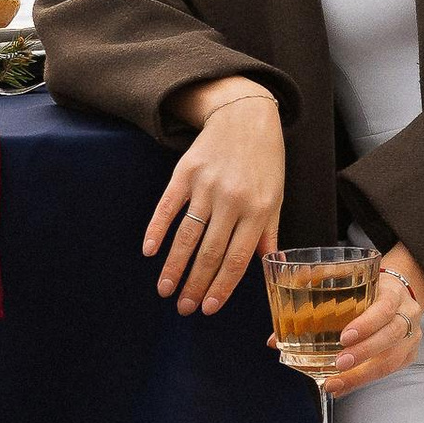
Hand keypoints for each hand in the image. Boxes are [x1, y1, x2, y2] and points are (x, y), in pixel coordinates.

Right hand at [145, 78, 283, 314]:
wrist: (244, 114)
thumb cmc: (264, 160)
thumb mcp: (275, 196)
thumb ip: (268, 233)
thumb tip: (268, 267)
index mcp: (257, 210)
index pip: (237, 258)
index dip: (222, 286)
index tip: (209, 308)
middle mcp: (231, 200)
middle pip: (209, 252)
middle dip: (195, 285)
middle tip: (183, 308)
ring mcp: (205, 186)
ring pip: (187, 235)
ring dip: (174, 266)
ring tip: (165, 290)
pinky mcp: (184, 173)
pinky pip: (167, 207)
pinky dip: (156, 230)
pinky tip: (149, 252)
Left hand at [320, 245, 423, 393]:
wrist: (399, 292)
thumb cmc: (370, 287)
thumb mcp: (351, 278)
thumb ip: (317, 290)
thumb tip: (282, 320)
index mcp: (393, 293)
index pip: (384, 308)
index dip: (366, 324)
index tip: (344, 337)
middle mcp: (407, 315)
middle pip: (390, 336)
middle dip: (363, 353)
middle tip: (338, 363)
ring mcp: (411, 337)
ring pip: (391, 360)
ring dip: (362, 375)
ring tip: (335, 383)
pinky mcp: (408, 354)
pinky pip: (389, 371)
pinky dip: (363, 381)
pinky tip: (343, 386)